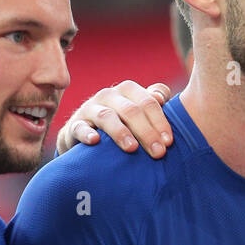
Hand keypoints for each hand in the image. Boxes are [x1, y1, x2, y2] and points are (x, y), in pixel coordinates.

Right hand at [54, 81, 173, 157]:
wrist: (84, 136)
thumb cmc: (120, 124)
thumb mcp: (137, 113)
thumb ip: (152, 103)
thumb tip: (162, 97)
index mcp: (128, 91)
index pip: (148, 101)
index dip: (160, 121)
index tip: (169, 142)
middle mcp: (109, 95)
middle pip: (131, 110)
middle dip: (147, 132)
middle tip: (158, 152)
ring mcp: (90, 109)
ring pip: (107, 116)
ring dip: (121, 132)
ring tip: (132, 149)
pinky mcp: (75, 125)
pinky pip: (80, 127)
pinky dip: (87, 134)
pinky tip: (95, 141)